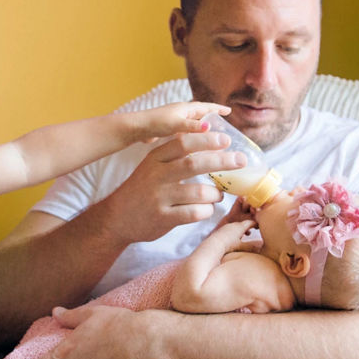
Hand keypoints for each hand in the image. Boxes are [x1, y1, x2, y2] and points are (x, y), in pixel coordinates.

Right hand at [100, 132, 245, 244]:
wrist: (117, 217)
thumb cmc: (143, 189)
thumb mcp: (152, 166)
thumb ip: (175, 156)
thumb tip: (212, 143)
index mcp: (155, 158)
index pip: (183, 143)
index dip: (206, 140)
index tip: (226, 139)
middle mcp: (156, 176)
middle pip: (193, 164)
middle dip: (221, 161)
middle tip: (240, 160)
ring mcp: (159, 198)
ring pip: (198, 192)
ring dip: (215, 193)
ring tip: (219, 194)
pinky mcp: (163, 218)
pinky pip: (194, 213)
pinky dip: (206, 211)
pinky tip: (207, 209)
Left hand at [133, 101, 230, 142]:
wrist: (137, 127)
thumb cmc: (156, 123)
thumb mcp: (176, 125)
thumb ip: (192, 127)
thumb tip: (209, 128)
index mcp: (185, 108)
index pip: (206, 107)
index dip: (218, 109)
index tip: (229, 111)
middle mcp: (181, 112)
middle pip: (201, 113)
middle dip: (212, 117)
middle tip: (223, 123)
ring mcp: (175, 119)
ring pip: (193, 122)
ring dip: (203, 126)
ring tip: (212, 134)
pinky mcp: (169, 128)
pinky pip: (186, 130)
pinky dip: (193, 134)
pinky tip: (193, 143)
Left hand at [212, 218, 262, 253]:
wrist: (213, 244)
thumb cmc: (228, 245)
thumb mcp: (241, 246)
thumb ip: (251, 246)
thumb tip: (260, 248)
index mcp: (240, 227)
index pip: (250, 222)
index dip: (255, 224)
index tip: (259, 226)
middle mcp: (233, 224)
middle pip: (243, 223)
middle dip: (248, 226)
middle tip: (253, 230)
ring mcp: (227, 226)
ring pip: (236, 226)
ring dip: (241, 229)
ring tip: (244, 235)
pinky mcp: (221, 230)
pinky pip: (230, 228)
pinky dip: (234, 231)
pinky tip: (233, 238)